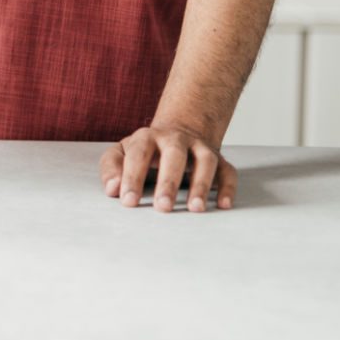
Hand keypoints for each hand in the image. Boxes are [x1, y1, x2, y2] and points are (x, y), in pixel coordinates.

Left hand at [100, 121, 236, 211]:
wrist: (178, 131)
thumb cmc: (145, 150)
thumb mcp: (122, 153)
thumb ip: (111, 167)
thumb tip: (112, 189)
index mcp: (147, 138)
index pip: (138, 154)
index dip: (132, 177)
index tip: (128, 201)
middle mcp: (175, 139)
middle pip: (174, 155)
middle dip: (169, 181)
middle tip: (162, 207)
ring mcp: (199, 148)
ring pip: (205, 161)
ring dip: (201, 184)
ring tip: (195, 208)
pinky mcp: (219, 160)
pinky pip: (228, 171)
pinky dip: (228, 187)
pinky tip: (223, 205)